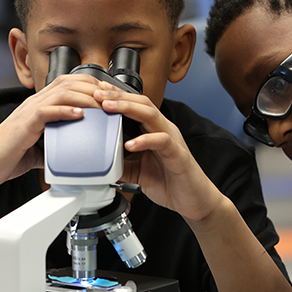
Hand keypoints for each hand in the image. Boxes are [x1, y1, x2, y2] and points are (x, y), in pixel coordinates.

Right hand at [0, 74, 99, 192]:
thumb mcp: (38, 149)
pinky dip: (65, 111)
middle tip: (113, 97)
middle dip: (94, 87)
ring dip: (86, 97)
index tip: (109, 94)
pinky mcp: (24, 124)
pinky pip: (47, 111)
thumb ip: (55, 146)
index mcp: (39, 105)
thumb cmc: (6, 156)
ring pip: (62, 93)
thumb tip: (72, 155)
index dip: (91, 84)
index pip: (68, 84)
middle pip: (69, 82)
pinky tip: (80, 115)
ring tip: (102, 104)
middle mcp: (34, 103)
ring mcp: (28, 112)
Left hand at [95, 82, 223, 221]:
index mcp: (154, 130)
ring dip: (128, 108)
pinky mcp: (178, 154)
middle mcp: (164, 130)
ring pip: (151, 115)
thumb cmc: (170, 182)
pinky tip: (130, 144)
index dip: (118, 96)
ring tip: (109, 108)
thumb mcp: (138, 172)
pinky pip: (162, 141)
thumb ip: (122, 164)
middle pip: (142, 103)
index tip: (98, 91)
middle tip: (99, 94)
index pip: (135, 106)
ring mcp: (172, 140)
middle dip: (119, 96)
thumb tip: (101, 164)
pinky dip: (145, 140)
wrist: (193, 200)